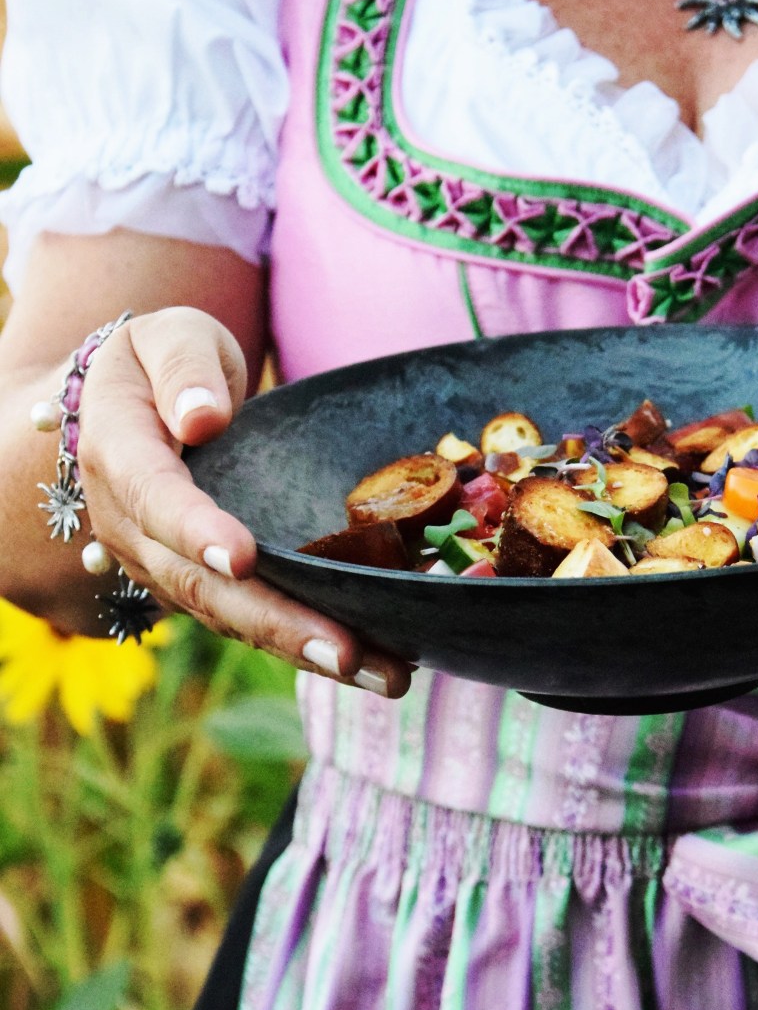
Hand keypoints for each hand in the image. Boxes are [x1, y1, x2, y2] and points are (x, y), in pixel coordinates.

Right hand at [76, 307, 415, 696]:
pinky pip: (249, 617)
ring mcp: (166, 562)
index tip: (241, 556)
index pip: (156, 498)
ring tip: (383, 674)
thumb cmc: (164, 358)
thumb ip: (184, 369)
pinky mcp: (201, 580)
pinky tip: (371, 659)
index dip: (196, 530)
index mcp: (122, 454)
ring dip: (304, 649)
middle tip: (346, 651)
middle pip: (200, 584)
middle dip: (275, 621)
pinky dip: (304, 641)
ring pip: (230, 616)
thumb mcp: (170, 335)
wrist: (137, 399)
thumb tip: (203, 417)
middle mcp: (134, 524)